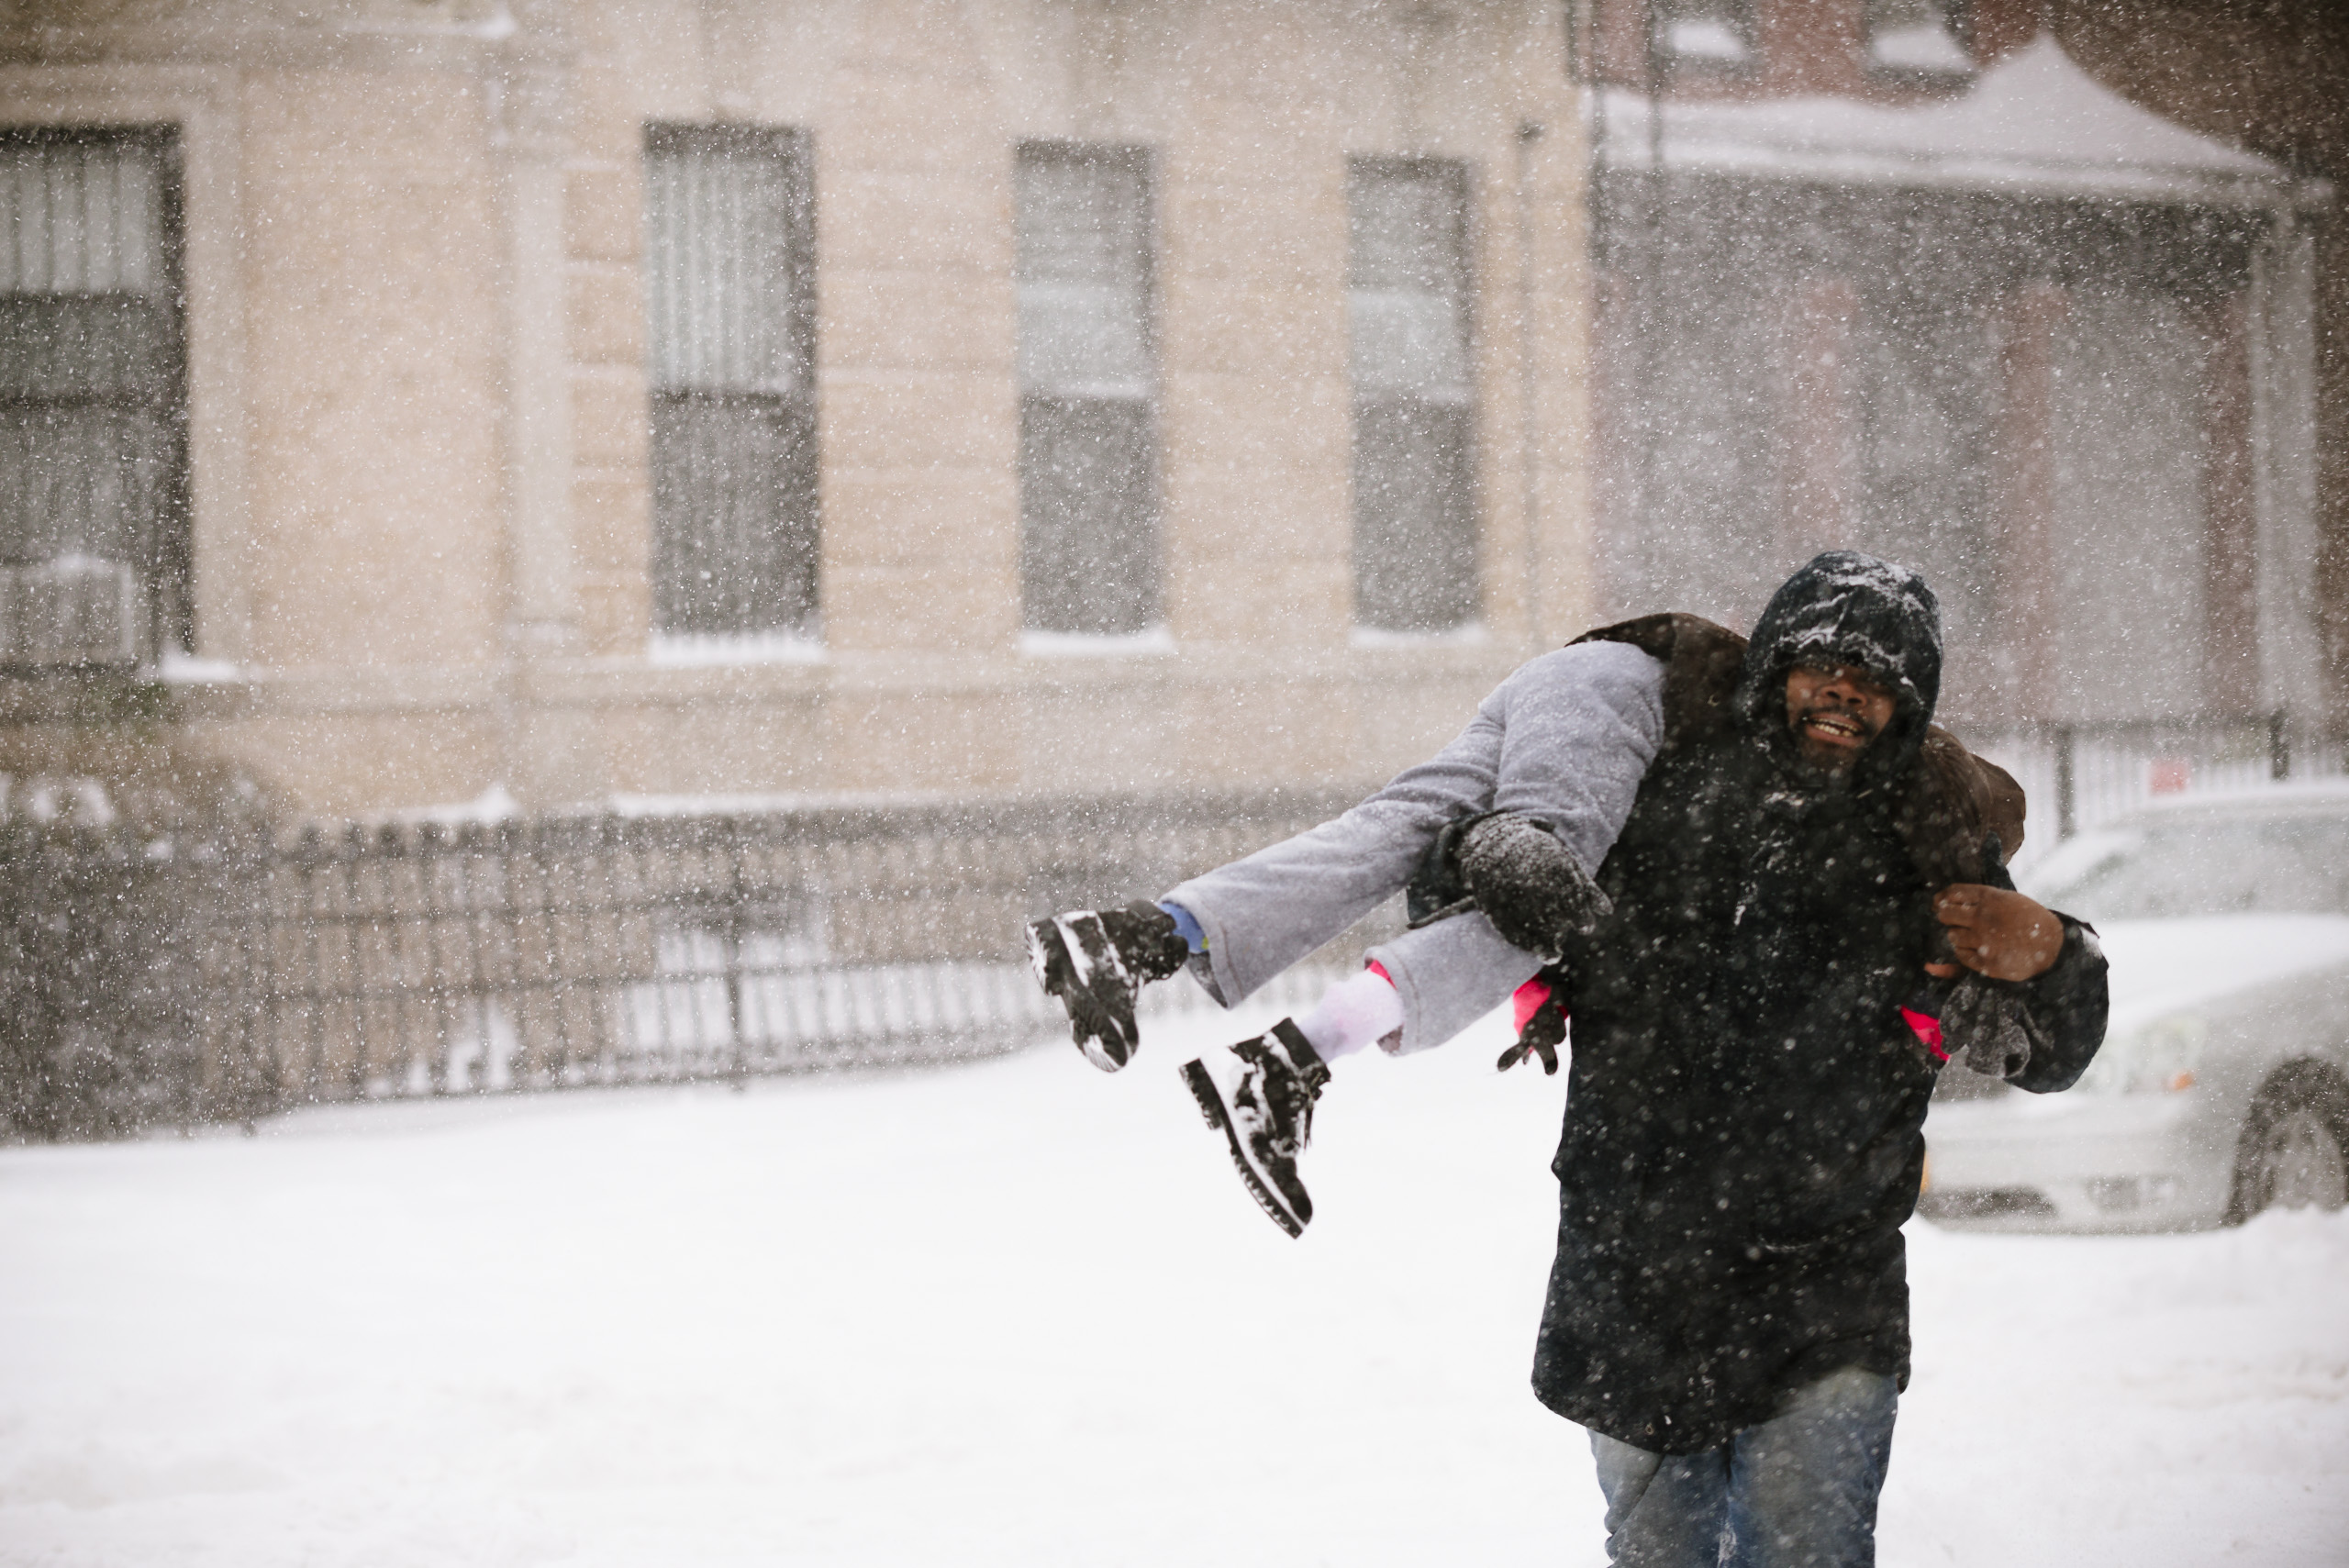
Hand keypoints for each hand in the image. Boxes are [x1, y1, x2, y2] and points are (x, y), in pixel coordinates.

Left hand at [1932, 885, 2063, 981]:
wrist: (2052, 946)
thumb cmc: (2028, 919)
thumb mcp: (2008, 899)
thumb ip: (1981, 899)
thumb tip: (1945, 899)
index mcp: (1990, 899)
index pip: (1953, 893)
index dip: (1941, 898)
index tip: (1938, 902)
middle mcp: (1983, 918)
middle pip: (1946, 914)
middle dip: (1946, 916)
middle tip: (1954, 920)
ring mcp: (1983, 941)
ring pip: (1952, 936)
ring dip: (1959, 936)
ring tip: (1976, 936)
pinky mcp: (1986, 962)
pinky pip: (1961, 956)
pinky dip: (1966, 952)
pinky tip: (1980, 949)